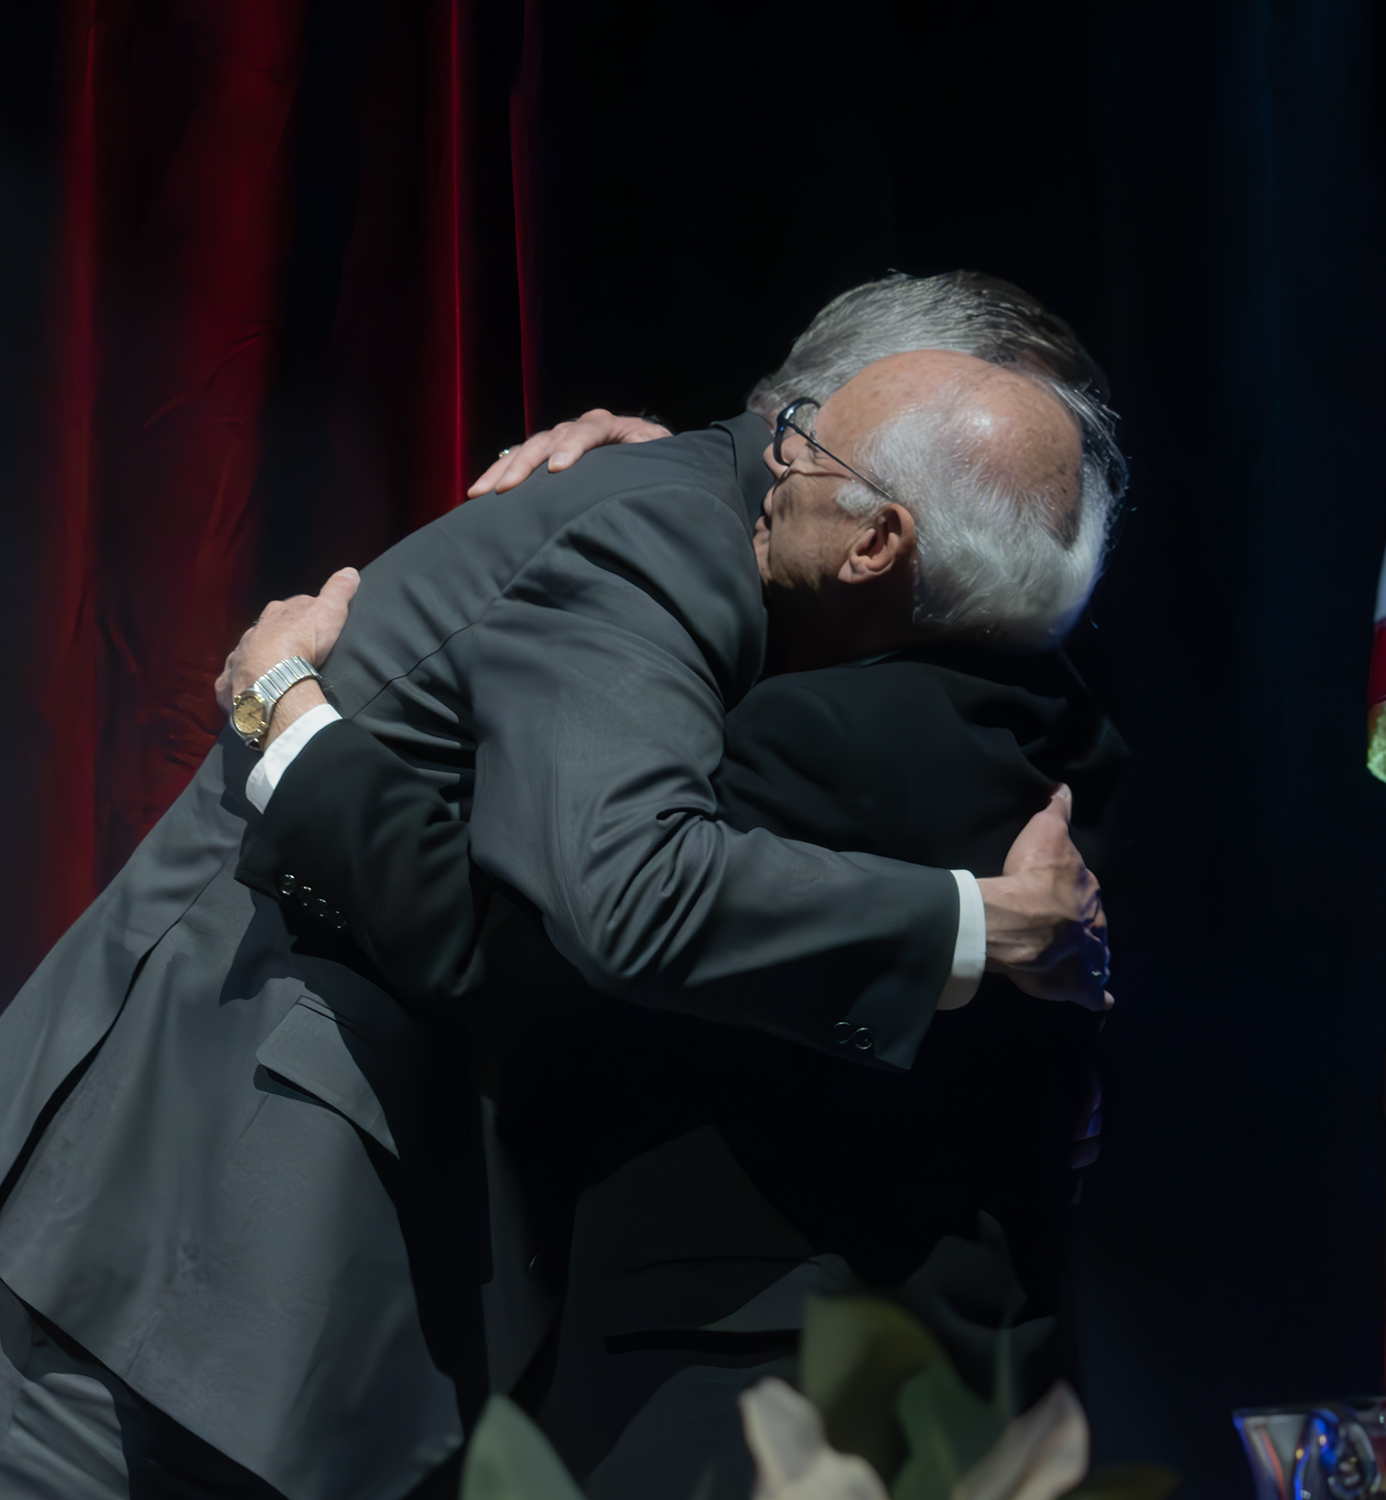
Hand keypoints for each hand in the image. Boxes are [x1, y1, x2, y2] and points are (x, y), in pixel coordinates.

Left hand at [215, 568, 358, 745]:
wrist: (272, 676)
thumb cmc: (302, 641)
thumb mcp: (329, 611)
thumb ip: (338, 591)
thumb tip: (350, 571)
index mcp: (276, 613)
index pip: (290, 608)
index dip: (302, 614)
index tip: (313, 623)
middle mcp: (254, 632)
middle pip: (266, 630)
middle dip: (276, 637)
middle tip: (294, 650)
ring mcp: (239, 657)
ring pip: (248, 654)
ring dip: (257, 660)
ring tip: (272, 673)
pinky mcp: (231, 682)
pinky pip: (233, 682)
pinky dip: (239, 686)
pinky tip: (248, 693)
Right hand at [467, 409, 671, 496]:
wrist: (647, 451)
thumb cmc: (655, 458)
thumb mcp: (659, 455)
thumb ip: (650, 456)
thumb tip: (645, 468)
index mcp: (608, 425)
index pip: (587, 430)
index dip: (571, 447)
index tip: (557, 469)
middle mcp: (579, 426)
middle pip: (548, 438)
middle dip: (524, 463)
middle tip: (505, 488)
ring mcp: (561, 438)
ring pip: (528, 448)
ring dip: (503, 470)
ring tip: (480, 492)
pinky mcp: (549, 452)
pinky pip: (521, 460)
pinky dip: (500, 474)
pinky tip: (481, 492)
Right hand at [975, 786, 1112, 1011]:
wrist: (1021, 922)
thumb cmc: (1032, 877)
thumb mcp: (1046, 831)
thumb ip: (1056, 811)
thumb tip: (1064, 788)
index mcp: (1088, 890)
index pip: (1086, 889)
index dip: (1074, 891)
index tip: (1063, 892)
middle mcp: (1095, 924)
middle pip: (1094, 924)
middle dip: (1087, 926)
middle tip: (1071, 928)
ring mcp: (1088, 956)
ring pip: (1099, 957)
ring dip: (1096, 959)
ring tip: (1092, 962)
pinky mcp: (1075, 984)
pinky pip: (1094, 995)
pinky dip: (1099, 998)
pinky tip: (1103, 1001)